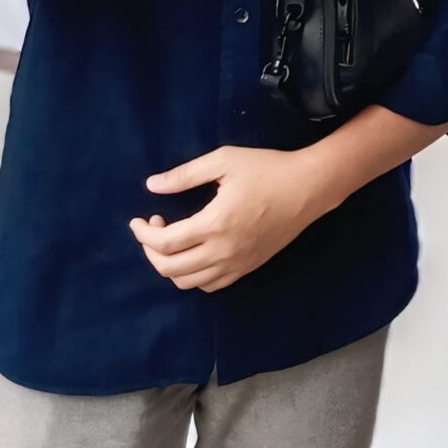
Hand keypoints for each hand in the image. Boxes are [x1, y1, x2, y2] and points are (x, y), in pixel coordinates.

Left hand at [129, 146, 329, 292]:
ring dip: (169, 266)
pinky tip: (194, 253)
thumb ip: (185, 174)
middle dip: (150, 251)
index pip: (164, 242)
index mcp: (215, 224)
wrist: (309, 188)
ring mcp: (236, 264)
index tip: (138, 220)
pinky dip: (193, 275)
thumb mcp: (225, 161)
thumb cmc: (267, 169)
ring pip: (188, 282)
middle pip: (170, 269)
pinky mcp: (247, 268)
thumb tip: (151, 185)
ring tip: (171, 241)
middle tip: (152, 228)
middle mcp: (223, 251)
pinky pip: (210, 285)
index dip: (143, 233)